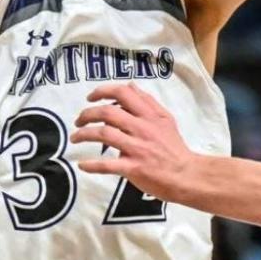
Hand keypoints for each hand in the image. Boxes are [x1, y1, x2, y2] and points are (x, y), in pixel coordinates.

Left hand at [71, 83, 193, 200]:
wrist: (186, 174)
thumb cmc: (174, 147)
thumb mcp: (165, 118)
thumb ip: (147, 102)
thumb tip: (130, 85)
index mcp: (149, 115)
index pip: (122, 93)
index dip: (102, 92)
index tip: (90, 98)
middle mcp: (141, 128)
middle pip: (108, 113)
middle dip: (87, 114)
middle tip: (78, 120)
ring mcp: (136, 148)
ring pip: (104, 135)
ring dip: (84, 135)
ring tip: (75, 138)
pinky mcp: (133, 168)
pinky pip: (107, 165)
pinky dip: (91, 165)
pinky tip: (82, 165)